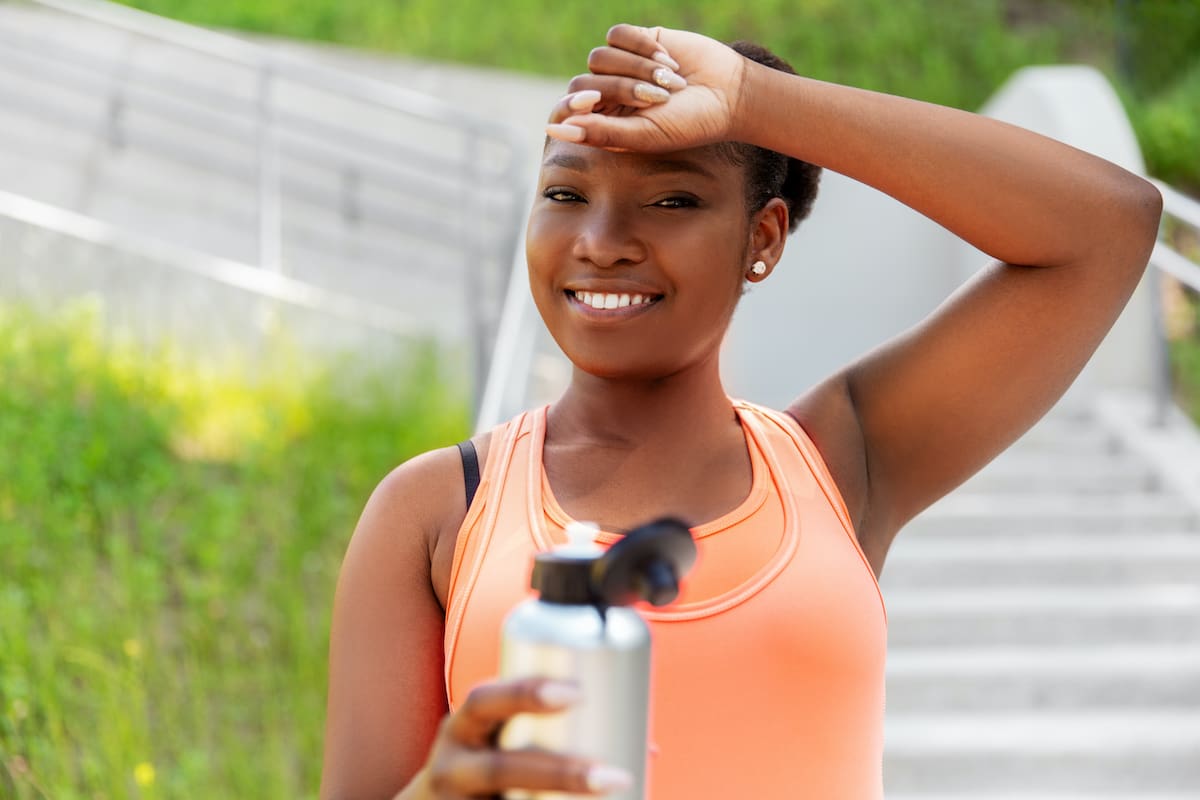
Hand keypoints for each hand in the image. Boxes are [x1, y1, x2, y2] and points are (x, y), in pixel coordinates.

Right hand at [406, 677, 631, 797]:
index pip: (486, 700)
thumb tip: (648, 747)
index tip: (578, 692)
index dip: (528, 692)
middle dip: (559, 771)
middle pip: (501, 769)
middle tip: (611, 777)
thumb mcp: (498, 738)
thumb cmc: (485, 763)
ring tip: (609, 793)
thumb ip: (552, 731)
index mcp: (465, 727)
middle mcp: (453, 766)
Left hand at [547, 24, 745, 151]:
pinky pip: (618, 34)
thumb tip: (553, 127)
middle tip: (657, 99)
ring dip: (636, 68)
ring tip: (670, 82)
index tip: (592, 102)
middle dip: (621, 88)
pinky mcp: (635, 40)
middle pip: (584, 81)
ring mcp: (620, 66)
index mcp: (604, 123)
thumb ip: (600, 133)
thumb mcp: (644, 135)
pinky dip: (643, 47)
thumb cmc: (687, 124)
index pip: (565, 111)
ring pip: (599, 56)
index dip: (571, 105)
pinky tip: (669, 61)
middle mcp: (607, 94)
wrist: (729, 93)